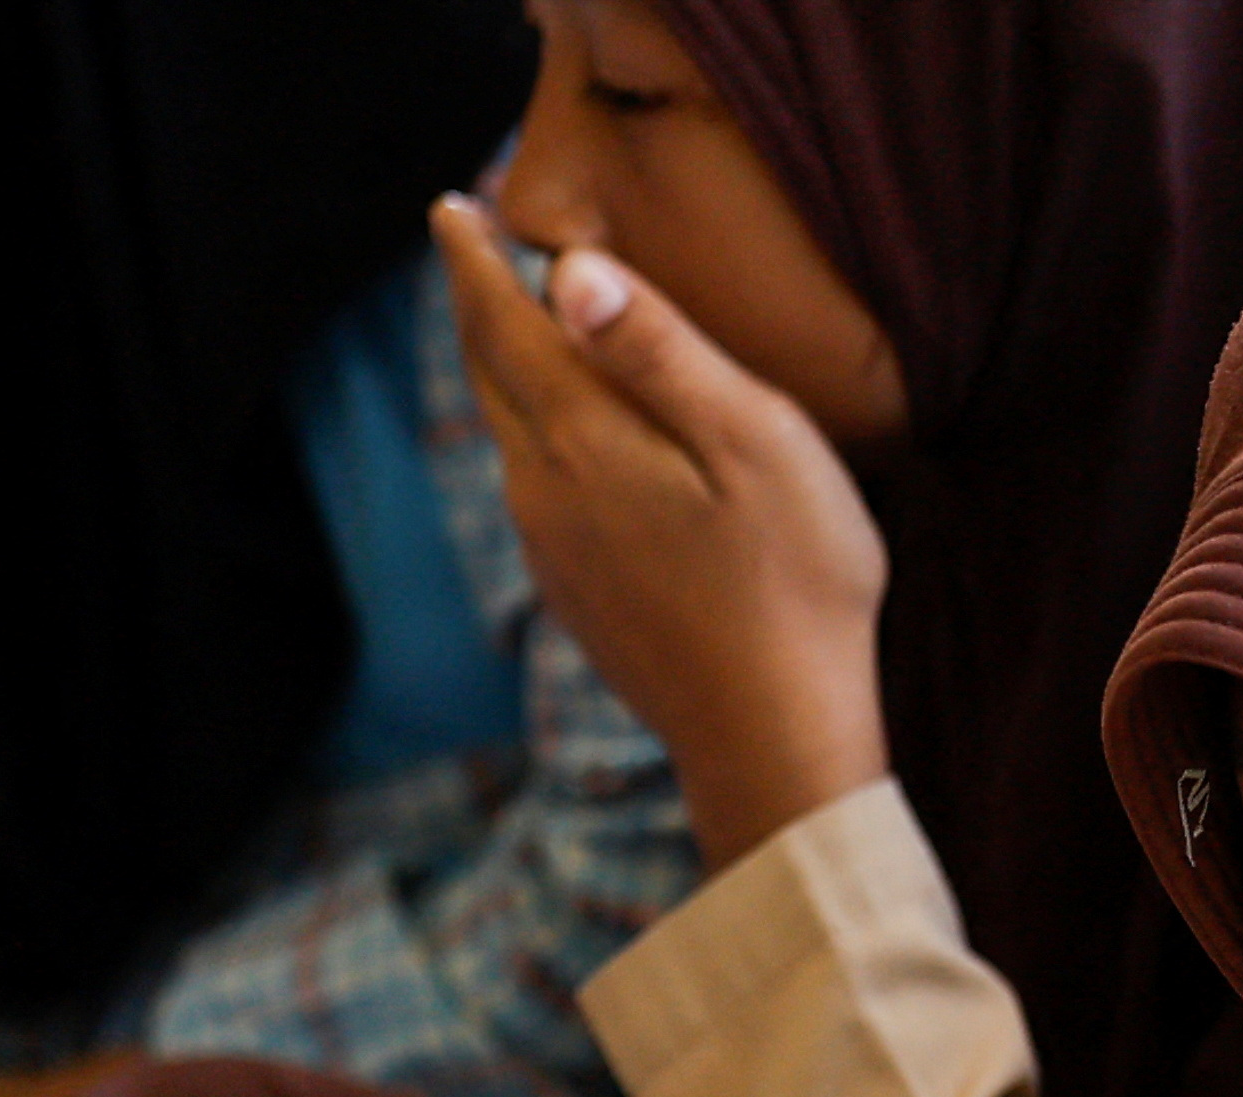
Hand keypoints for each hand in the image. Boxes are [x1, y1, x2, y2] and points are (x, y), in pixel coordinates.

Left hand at [428, 193, 888, 868]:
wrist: (773, 740)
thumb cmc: (791, 582)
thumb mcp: (753, 440)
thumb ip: (659, 351)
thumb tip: (572, 271)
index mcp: (582, 440)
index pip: (505, 325)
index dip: (476, 261)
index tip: (451, 210)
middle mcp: (544, 494)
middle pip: (493, 377)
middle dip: (479, 308)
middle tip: (469, 249)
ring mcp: (554, 553)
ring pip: (512, 437)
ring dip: (507, 374)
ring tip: (516, 327)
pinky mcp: (579, 596)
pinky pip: (539, 493)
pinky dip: (540, 439)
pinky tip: (570, 440)